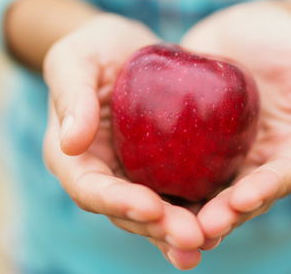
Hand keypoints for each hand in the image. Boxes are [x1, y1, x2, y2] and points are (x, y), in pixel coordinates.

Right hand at [42, 13, 203, 269]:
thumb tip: (69, 142)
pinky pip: (177, 194)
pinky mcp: (161, 168)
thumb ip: (71, 95)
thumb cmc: (94, 48)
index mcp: (75, 156)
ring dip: (178, 232)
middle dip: (158, 228)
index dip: (118, 202)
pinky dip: (196, 211)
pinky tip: (220, 224)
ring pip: (154, 213)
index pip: (91, 188)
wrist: (125, 48)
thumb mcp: (76, 59)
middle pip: (127, 211)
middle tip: (192, 238)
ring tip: (207, 242)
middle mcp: (104, 174)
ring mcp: (134, 175)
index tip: (151, 207)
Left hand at [180, 0, 290, 248]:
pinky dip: (166, 186)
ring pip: (208, 193)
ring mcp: (225, 158)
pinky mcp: (195, 146)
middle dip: (223, 215)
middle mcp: (260, 164)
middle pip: (242, 197)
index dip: (264, 191)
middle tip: (201, 229)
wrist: (248, 27)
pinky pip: (180, 169)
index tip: (240, 200)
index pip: (282, 178)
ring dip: (191, 213)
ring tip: (170, 227)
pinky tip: (146, 197)